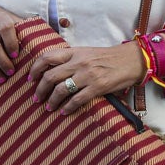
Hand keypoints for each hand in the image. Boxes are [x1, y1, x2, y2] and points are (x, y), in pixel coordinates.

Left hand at [30, 43, 146, 114]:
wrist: (133, 59)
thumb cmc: (110, 57)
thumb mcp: (88, 53)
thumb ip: (72, 60)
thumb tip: (53, 71)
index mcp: (75, 52)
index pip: (47, 57)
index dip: (35, 69)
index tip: (30, 79)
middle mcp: (79, 62)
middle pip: (50, 76)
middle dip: (40, 90)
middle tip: (36, 98)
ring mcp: (88, 75)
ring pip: (61, 89)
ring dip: (52, 101)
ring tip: (49, 107)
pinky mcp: (98, 86)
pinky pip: (77, 99)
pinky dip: (68, 107)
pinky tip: (65, 111)